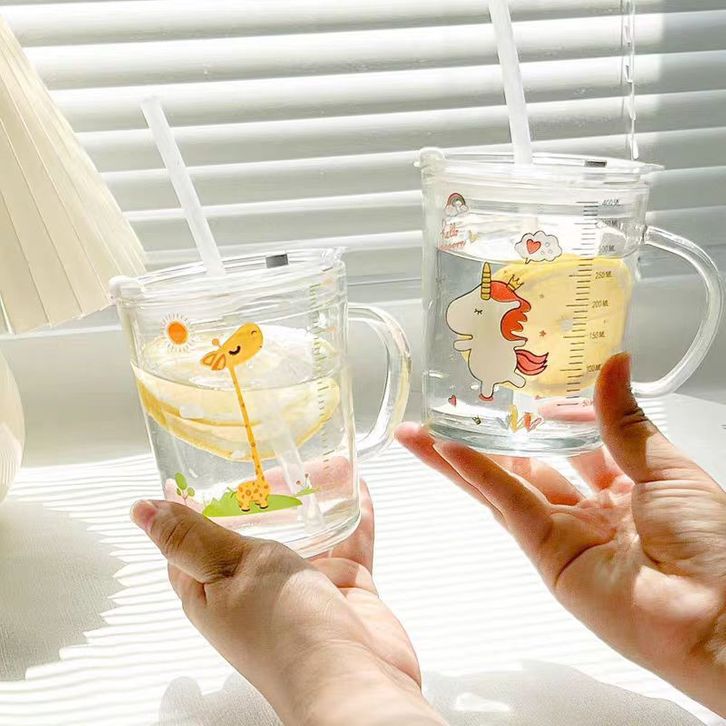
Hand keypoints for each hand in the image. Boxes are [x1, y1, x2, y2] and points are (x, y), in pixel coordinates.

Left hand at [131, 482, 443, 725]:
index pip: (191, 537)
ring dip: (311, 495)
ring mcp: (302, 586)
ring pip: (302, 527)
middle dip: (260, 490)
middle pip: (251, 527)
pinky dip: (351, 511)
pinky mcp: (342, 585)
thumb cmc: (285, 630)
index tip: (199, 464)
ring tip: (319, 456)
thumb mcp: (231, 569)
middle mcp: (255, 587)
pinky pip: (347, 538)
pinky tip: (358, 484)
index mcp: (212, 588)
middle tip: (269, 447)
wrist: (353, 680)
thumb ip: (194, 535)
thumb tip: (141, 510)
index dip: (192, 502)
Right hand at [397, 353, 725, 715]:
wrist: (718, 616)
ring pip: (504, 485)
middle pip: (527, 465)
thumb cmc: (713, 546)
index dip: (550, 415)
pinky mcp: (548, 555)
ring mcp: (565, 534)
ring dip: (460, 458)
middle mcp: (590, 511)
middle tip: (452, 410)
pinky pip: (508, 506)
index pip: (576, 443)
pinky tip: (447, 450)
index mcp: (626, 487)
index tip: (529, 390)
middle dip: (490, 437)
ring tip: (421, 432)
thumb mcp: (667, 468)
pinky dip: (477, 476)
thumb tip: (614, 363)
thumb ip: (624, 420)